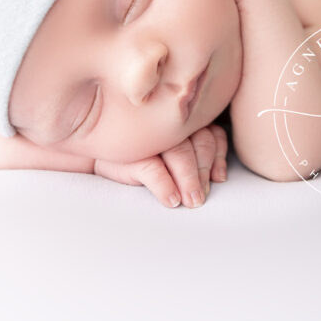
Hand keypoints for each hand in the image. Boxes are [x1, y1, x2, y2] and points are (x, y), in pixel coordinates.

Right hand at [92, 124, 228, 208]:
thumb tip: (219, 177)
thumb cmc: (144, 150)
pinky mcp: (130, 154)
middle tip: (202, 197)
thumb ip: (198, 150)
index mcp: (184, 119)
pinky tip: (171, 200)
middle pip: (199, 142)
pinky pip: (153, 169)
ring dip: (189, 180)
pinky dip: (165, 186)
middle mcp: (170, 123)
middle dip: (204, 172)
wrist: (101, 149)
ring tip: (191, 201)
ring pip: (180, 154)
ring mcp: (150, 136)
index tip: (218, 178)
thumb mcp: (174, 148)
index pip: (211, 133)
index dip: (218, 156)